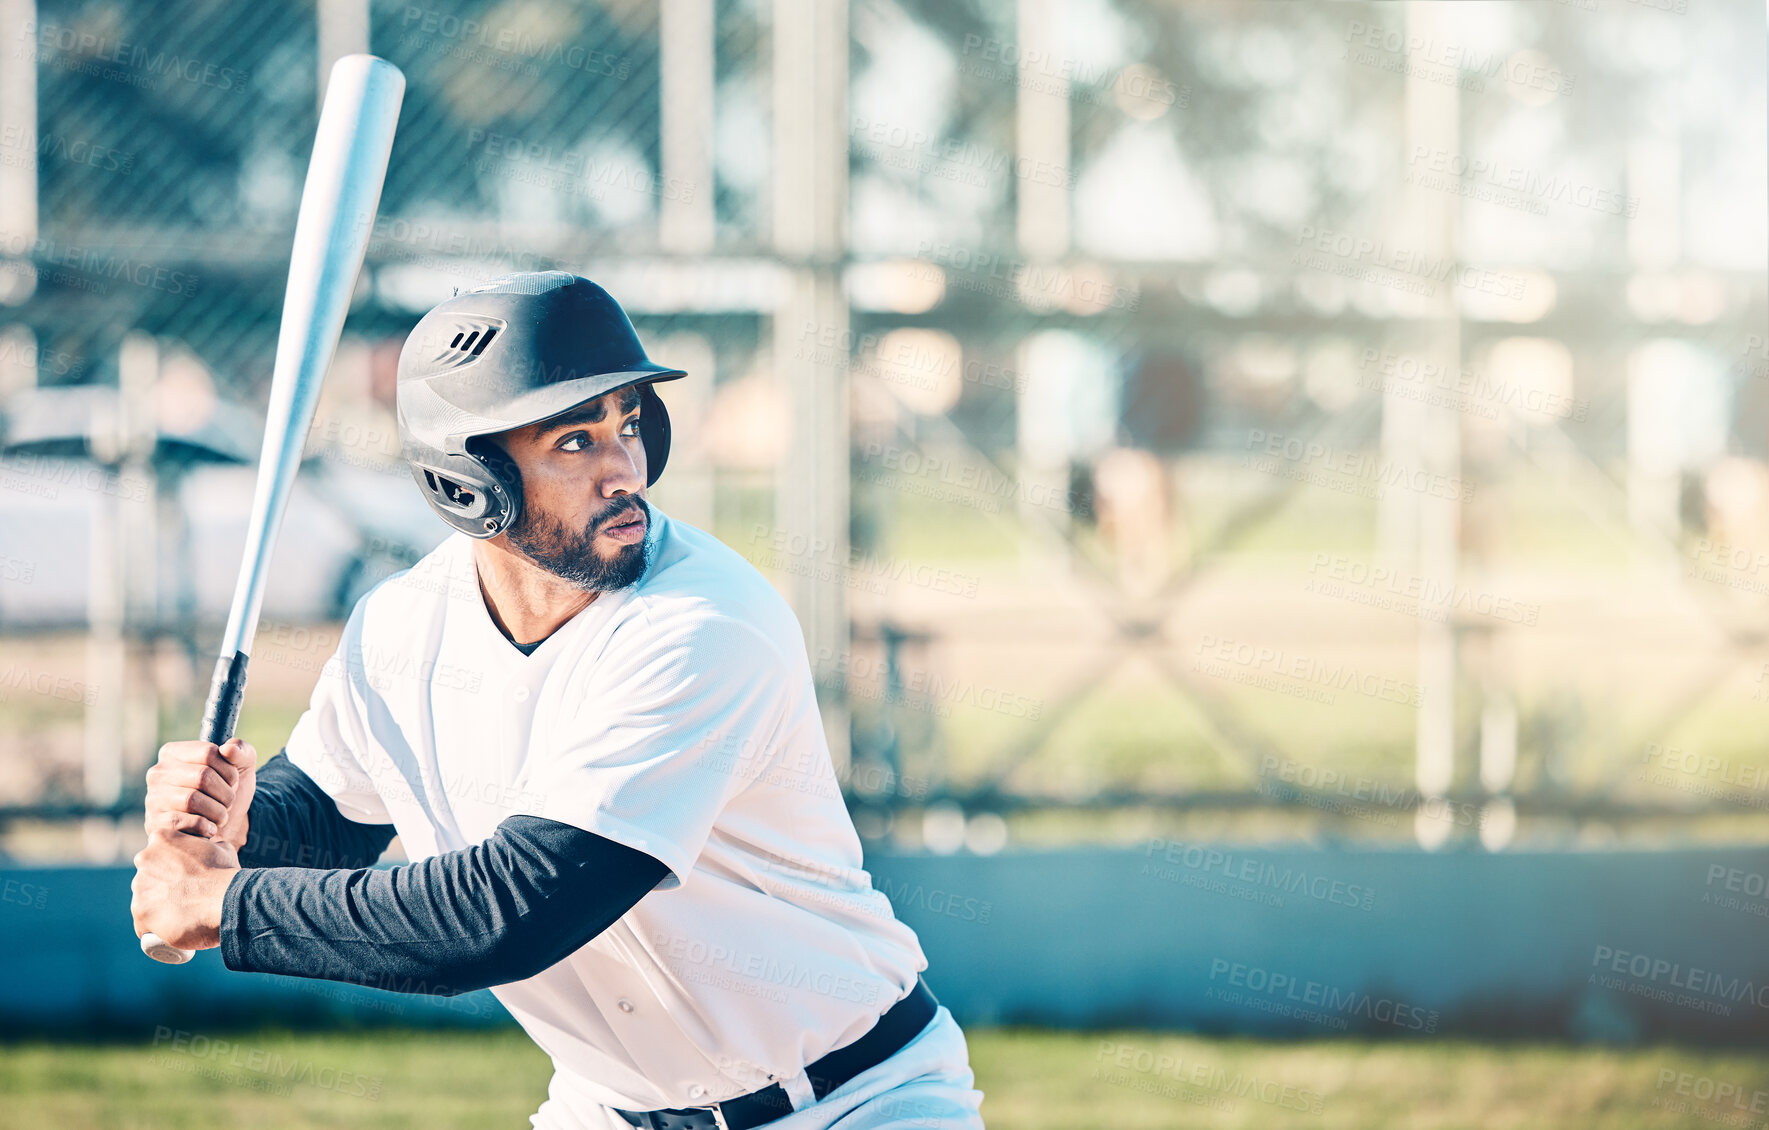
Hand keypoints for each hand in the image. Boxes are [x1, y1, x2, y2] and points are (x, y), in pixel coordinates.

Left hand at [131, 827, 238, 950]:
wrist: (226, 899)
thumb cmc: (227, 873)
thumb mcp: (222, 848)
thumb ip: (211, 844)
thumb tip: (212, 846)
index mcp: (161, 838)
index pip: (158, 853)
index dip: (170, 866)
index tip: (182, 877)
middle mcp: (144, 859)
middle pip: (147, 877)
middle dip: (160, 887)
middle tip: (182, 898)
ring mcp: (140, 886)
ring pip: (143, 900)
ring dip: (155, 908)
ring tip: (177, 918)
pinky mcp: (140, 912)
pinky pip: (142, 924)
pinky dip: (152, 929)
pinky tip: (165, 932)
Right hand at [144, 738, 257, 850]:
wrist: (223, 828)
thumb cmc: (226, 791)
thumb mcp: (241, 766)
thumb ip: (241, 751)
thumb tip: (229, 749)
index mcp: (174, 753)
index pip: (208, 753)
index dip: (229, 770)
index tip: (232, 781)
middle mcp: (158, 773)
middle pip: (203, 776)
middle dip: (226, 793)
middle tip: (228, 801)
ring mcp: (154, 798)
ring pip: (192, 800)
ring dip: (218, 812)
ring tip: (221, 815)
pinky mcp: (155, 823)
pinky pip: (183, 823)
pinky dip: (205, 827)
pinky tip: (210, 828)